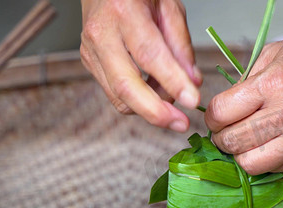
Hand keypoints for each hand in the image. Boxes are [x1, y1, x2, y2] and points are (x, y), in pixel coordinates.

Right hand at [80, 0, 201, 131]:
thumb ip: (181, 45)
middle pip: (126, 86)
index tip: (192, 100)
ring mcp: (91, 52)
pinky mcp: (90, 64)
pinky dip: (139, 99)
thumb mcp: (169, 6)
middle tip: (181, 122)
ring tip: (173, 98)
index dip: (172, 82)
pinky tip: (155, 90)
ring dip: (150, 107)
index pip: (150, 55)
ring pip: (119, 97)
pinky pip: (116, 93)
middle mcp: (101, 34)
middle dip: (156, 112)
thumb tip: (192, 81)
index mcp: (123, 12)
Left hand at [205, 36, 282, 174]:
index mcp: (272, 84)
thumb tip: (223, 108)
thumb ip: (244, 81)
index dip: (211, 117)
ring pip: (249, 165)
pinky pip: (274, 169)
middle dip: (220, 137)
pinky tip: (265, 145)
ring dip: (239, 154)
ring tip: (243, 141)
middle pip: (231, 142)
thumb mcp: (274, 54)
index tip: (215, 115)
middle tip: (224, 130)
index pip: (221, 113)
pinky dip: (262, 160)